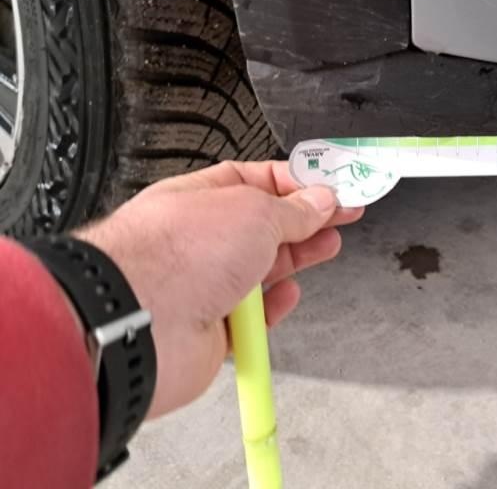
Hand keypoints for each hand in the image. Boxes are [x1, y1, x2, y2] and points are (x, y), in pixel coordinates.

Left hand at [75, 161, 363, 417]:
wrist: (142, 325)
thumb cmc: (174, 256)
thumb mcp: (255, 212)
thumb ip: (294, 209)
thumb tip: (320, 201)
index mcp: (202, 198)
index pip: (258, 182)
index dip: (299, 184)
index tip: (332, 187)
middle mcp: (202, 240)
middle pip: (265, 226)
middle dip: (306, 221)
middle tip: (342, 216)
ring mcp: (205, 284)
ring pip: (261, 270)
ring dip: (295, 260)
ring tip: (326, 247)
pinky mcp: (212, 327)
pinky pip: (253, 316)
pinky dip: (273, 307)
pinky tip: (287, 295)